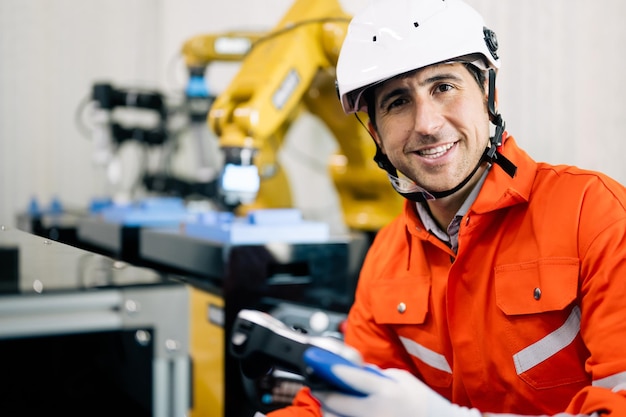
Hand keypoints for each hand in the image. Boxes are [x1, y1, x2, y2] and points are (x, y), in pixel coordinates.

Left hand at [311, 365, 481, 416]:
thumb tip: (356, 370)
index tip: (319, 364)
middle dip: (324, 393)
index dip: (331, 370)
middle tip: (320, 387)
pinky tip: (341, 415)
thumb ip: (378, 375)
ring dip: (330, 411)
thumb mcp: (404, 381)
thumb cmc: (424, 404)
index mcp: (387, 392)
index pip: (351, 378)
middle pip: (337, 403)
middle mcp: (377, 411)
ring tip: (331, 405)